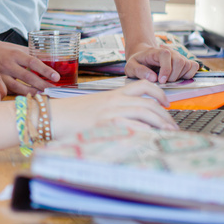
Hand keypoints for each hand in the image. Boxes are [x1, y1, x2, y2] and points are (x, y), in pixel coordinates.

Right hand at [0, 39, 59, 94]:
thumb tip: (50, 60)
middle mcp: (8, 65)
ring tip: (43, 96)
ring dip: (31, 92)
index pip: (33, 62)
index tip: (56, 77)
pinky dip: (20, 95)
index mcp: (16, 54)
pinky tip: (29, 97)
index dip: (45, 70)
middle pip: (27, 77)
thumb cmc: (5, 50)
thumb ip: (32, 54)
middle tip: (53, 90)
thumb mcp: (18, 48)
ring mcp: (1, 74)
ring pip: (17, 87)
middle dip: (42, 85)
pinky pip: (10, 91)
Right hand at [51, 80, 177, 138]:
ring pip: (144, 112)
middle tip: (172, 126)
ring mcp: (110, 112)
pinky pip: (131, 125)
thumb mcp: (95, 107)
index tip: (166, 103)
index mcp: (113, 94)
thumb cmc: (71, 114)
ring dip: (160, 123)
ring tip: (168, 133)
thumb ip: (113, 110)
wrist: (51, 115)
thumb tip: (132, 120)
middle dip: (165, 115)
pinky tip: (150, 137)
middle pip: (149, 103)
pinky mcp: (105, 124)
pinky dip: (143, 130)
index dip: (159, 93)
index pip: (143, 86)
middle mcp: (114, 101)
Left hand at [125, 43, 199, 83]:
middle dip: (173, 76)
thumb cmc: (137, 62)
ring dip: (180, 76)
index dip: (166, 69)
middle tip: (164, 81)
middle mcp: (170, 52)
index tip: (161, 80)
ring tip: (168, 79)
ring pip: (188, 65)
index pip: (166, 55)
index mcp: (156, 51)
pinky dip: (189, 74)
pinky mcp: (184, 62)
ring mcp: (178, 56)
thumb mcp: (131, 66)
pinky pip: (194, 66)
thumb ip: (139, 71)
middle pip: (180, 61)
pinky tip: (177, 77)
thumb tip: (153, 78)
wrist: (142, 56)